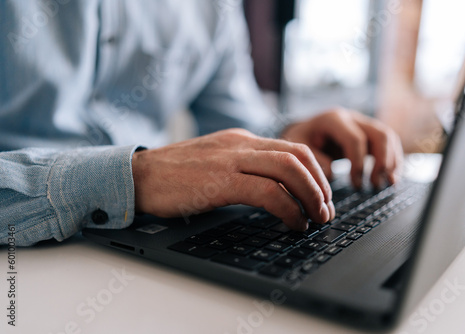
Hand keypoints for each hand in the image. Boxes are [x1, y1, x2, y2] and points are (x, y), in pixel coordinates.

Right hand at [132, 129, 334, 229]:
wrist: (137, 176)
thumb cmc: (173, 176)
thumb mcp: (215, 164)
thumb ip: (242, 170)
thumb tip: (272, 191)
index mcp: (241, 140)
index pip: (292, 148)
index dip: (315, 173)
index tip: (321, 196)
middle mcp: (240, 144)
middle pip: (297, 155)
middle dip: (320, 184)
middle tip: (326, 210)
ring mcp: (230, 159)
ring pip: (289, 169)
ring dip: (311, 195)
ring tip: (317, 218)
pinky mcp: (220, 181)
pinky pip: (268, 192)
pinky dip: (289, 209)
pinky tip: (294, 223)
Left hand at [282, 109, 403, 187]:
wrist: (303, 130)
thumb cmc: (299, 140)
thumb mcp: (297, 147)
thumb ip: (312, 160)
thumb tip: (331, 174)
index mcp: (334, 119)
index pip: (355, 139)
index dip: (358, 164)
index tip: (355, 184)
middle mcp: (352, 117)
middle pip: (380, 135)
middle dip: (382, 162)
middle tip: (374, 184)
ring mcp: (363, 123)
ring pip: (389, 137)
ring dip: (392, 161)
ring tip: (388, 184)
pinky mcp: (368, 132)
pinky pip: (389, 142)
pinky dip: (394, 160)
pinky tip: (392, 178)